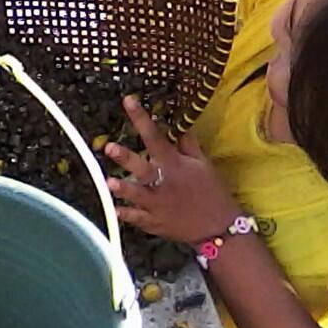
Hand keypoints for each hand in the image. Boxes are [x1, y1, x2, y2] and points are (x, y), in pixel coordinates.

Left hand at [104, 97, 241, 244]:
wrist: (219, 227)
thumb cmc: (211, 192)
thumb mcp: (203, 164)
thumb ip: (187, 145)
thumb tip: (177, 125)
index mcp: (174, 165)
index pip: (155, 136)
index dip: (141, 118)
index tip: (128, 101)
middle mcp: (164, 183)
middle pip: (142, 168)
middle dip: (126, 157)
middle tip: (110, 148)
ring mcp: (158, 205)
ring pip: (137, 195)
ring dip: (123, 188)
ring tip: (109, 182)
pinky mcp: (155, 223)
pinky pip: (137, 219)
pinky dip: (126, 215)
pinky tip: (114, 209)